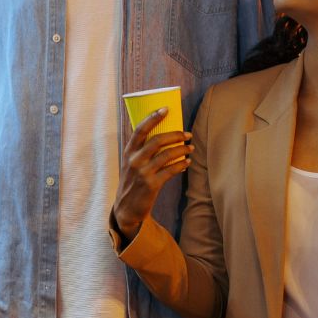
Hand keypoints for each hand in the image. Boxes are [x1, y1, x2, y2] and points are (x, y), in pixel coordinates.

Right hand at [113, 108, 193, 241]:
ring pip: (166, 155)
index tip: (166, 109)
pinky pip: (170, 171)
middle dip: (175, 134)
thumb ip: (141, 151)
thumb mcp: (131, 164)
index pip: (140, 130)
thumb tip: (164, 135)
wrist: (127, 208)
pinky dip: (181, 165)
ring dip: (182, 149)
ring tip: (190, 148)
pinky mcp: (151, 185)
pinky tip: (187, 162)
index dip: (153, 118)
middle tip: (187, 134)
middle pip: (157, 140)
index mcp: (128, 152)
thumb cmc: (132, 181)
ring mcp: (142, 173)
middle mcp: (134, 160)